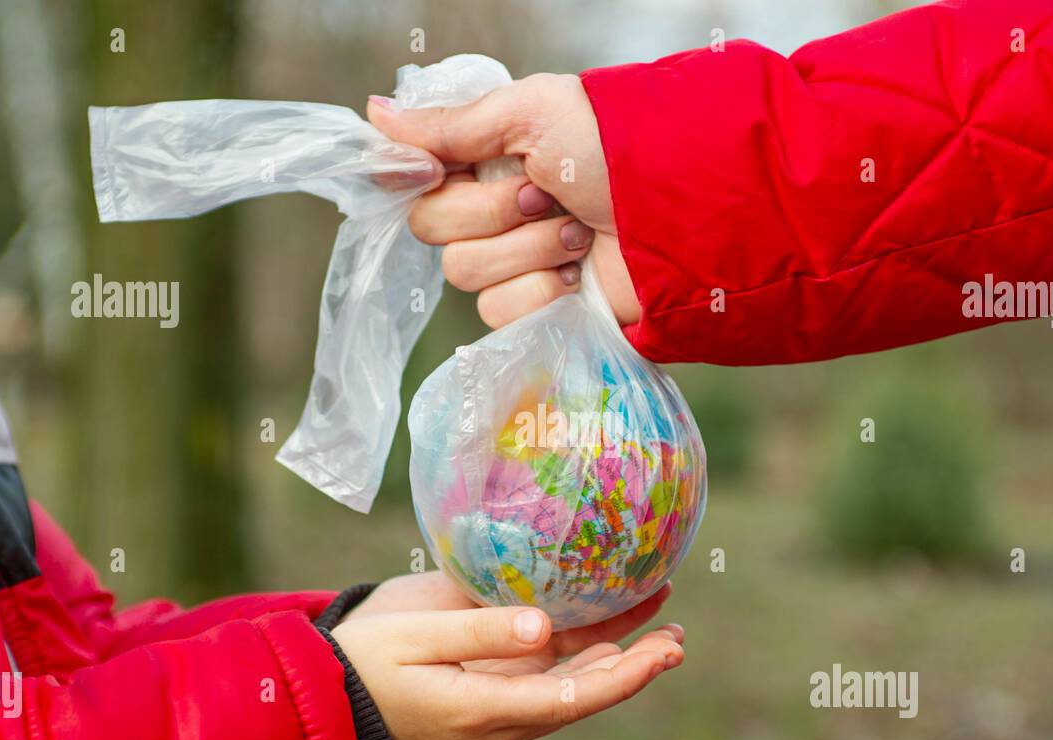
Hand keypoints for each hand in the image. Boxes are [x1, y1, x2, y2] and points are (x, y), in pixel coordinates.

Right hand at [331, 574, 683, 739]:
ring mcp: (497, 713)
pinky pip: (547, 681)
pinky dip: (583, 655)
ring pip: (570, 687)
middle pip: (583, 696)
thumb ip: (478, 630)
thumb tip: (544, 625)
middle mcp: (501, 721)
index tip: (665, 654)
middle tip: (677, 637)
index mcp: (482, 710)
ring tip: (664, 627)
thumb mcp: (413, 637)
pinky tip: (606, 632)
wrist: (324, 704)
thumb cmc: (360, 663)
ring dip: (616, 658)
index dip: (624, 676)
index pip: (572, 698)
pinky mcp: (489, 698)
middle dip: (635, 666)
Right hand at [367, 74, 640, 329]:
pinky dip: (542, 290)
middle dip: (492, 211)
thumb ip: (452, 124)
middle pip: (430, 227)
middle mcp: (490, 210)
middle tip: (546, 196)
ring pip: (464, 273)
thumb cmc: (614, 149)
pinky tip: (579, 275)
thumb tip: (375, 113)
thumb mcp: (531, 114)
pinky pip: (499, 311)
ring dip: (529, 250)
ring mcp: (512, 263)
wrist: (677, 216)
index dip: (424, 177)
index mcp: (484, 159)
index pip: (414, 177)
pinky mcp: (534, 310)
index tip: (444, 169)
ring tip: (579, 232)